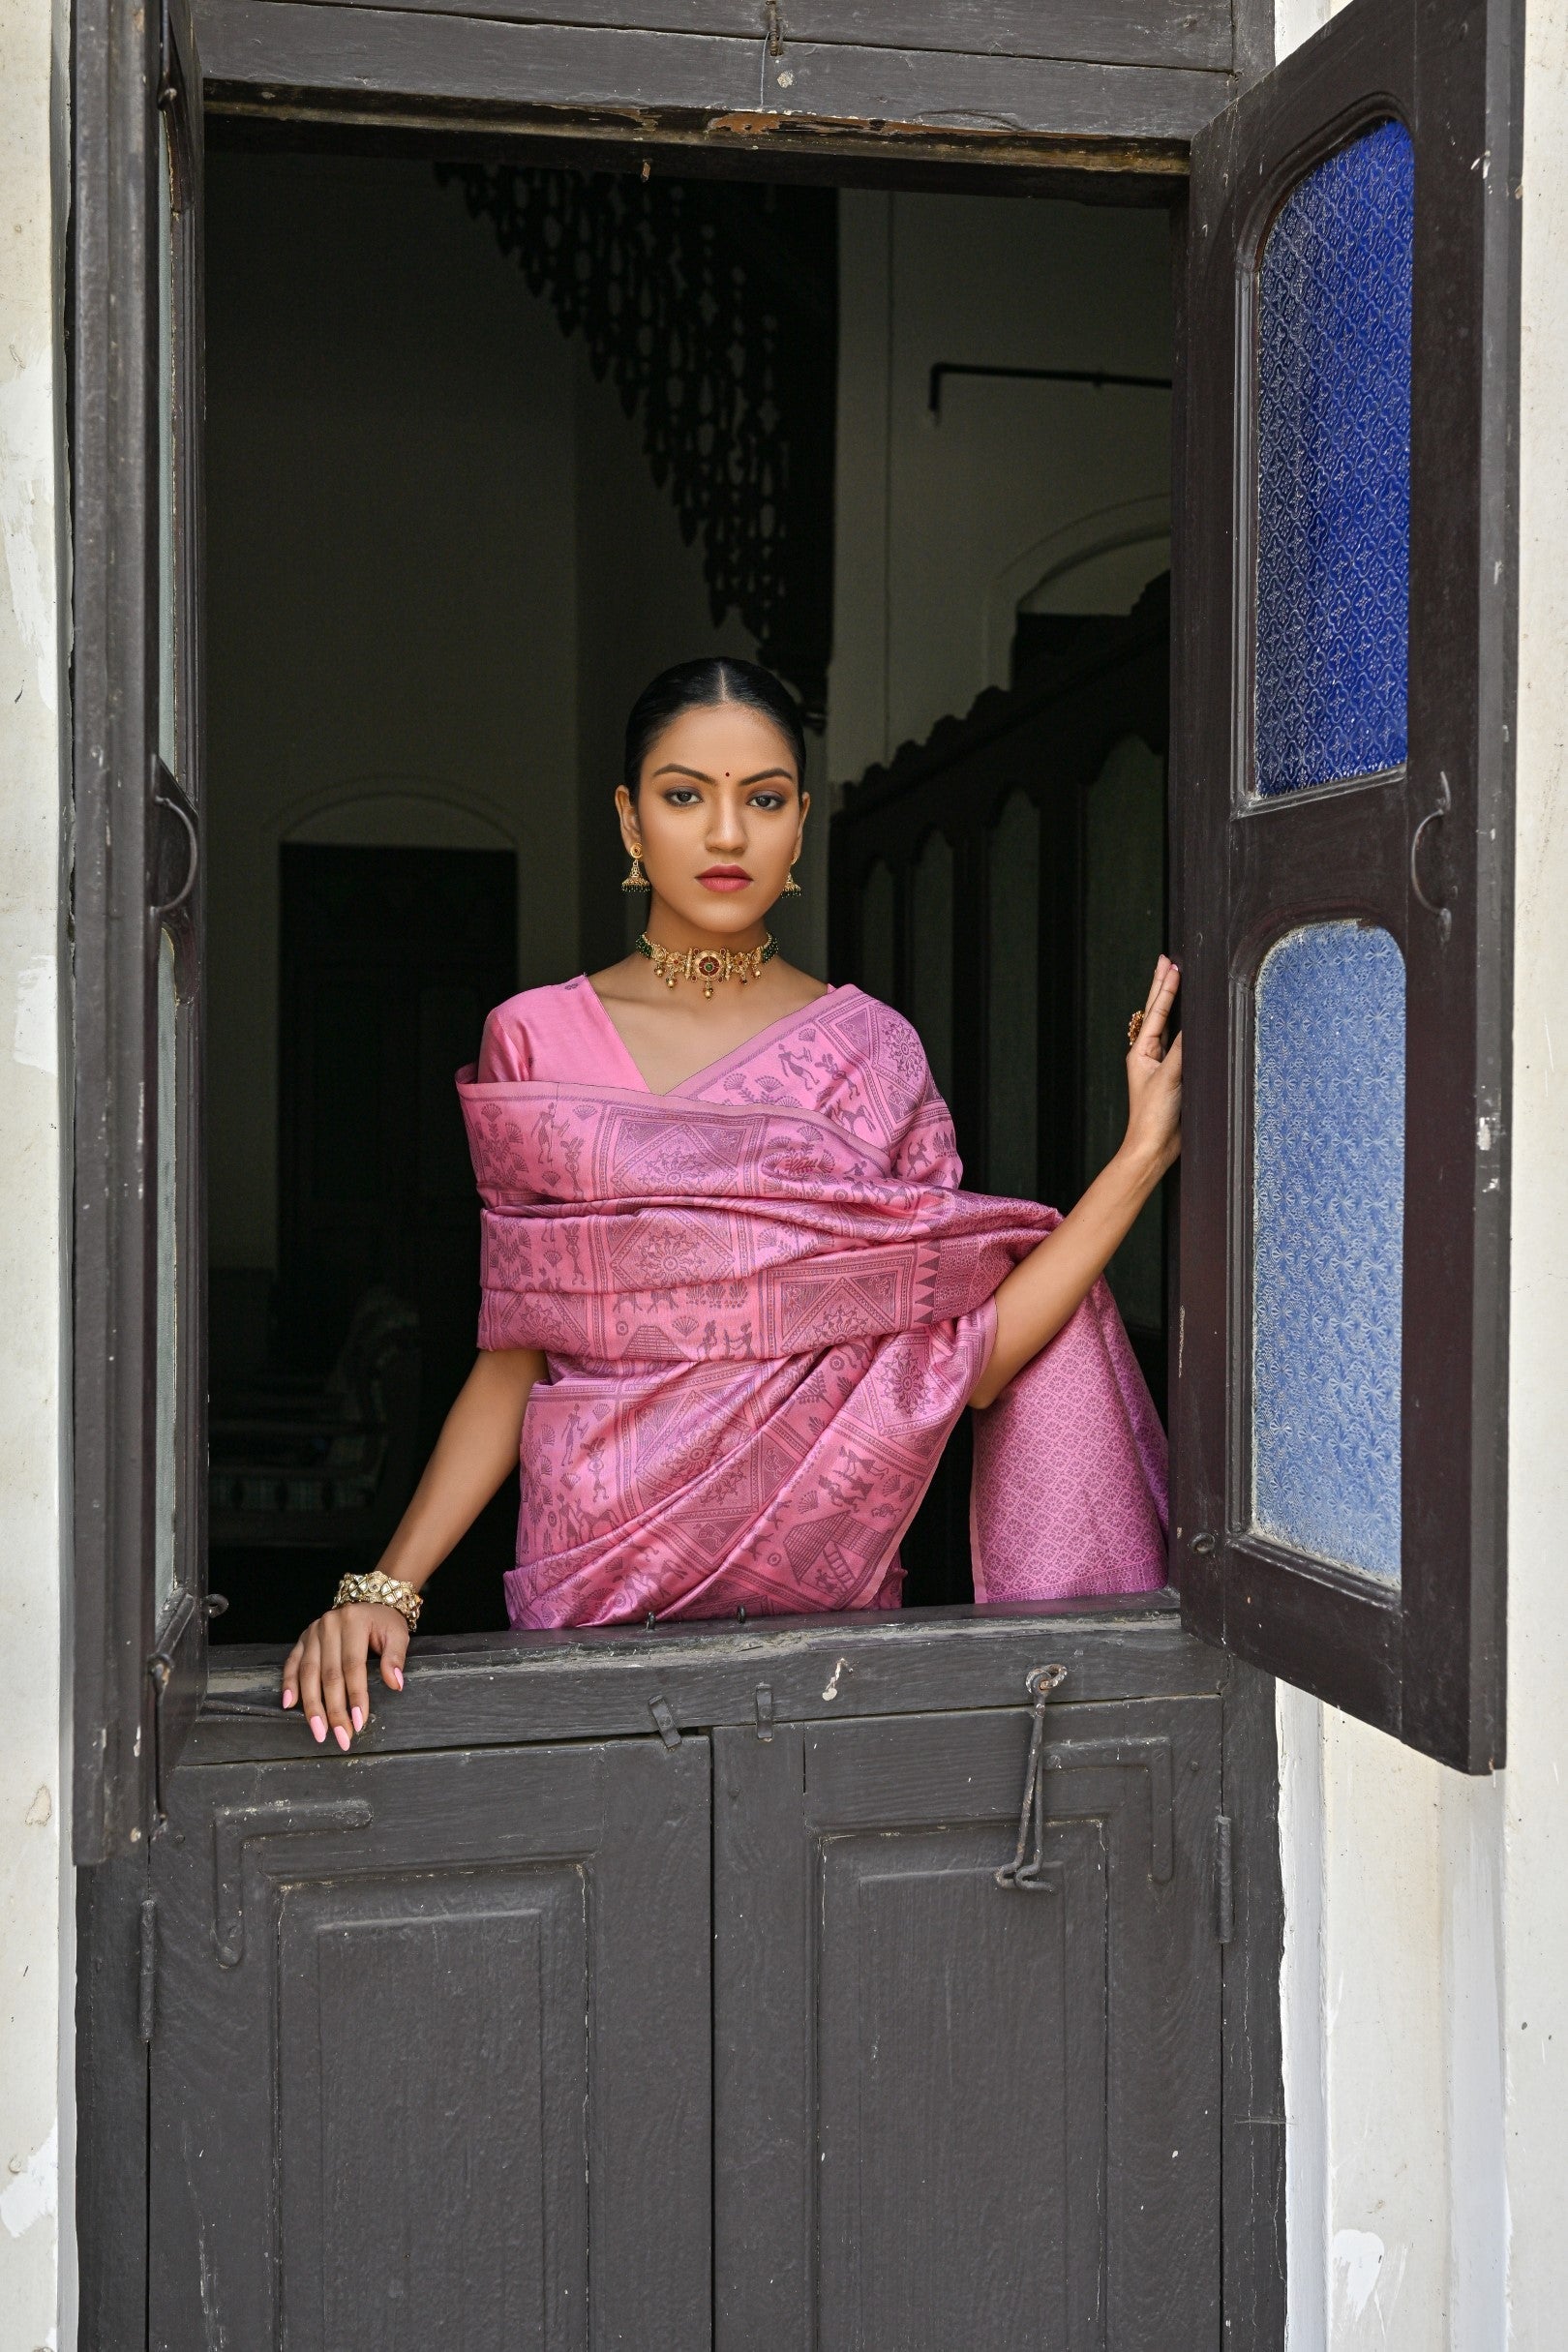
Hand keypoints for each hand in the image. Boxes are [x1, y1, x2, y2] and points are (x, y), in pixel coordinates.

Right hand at [281, 1602, 408, 1748]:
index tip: (359, 1722)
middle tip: (340, 1737)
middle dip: (334, 1710)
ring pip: (308, 1673)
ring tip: (319, 1731)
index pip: (353, 1666)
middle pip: (328, 1675)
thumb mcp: (397, 1634)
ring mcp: (312, 1632)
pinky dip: (289, 1683)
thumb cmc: (384, 1622)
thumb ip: (395, 1658)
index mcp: (353, 1622)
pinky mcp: (303, 1639)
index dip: (355, 1696)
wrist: (369, 1600)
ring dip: (312, 1706)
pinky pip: (292, 1663)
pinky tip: (289, 1704)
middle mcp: (329, 1625)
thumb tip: (395, 1684)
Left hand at [1123, 955, 1181, 1180]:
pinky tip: (1192, 1021)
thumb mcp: (1168, 1077)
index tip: (1171, 964)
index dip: (1165, 987)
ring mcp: (1162, 1065)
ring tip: (1175, 980)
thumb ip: (1181, 1049)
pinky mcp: (1176, 1077)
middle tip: (1167, 960)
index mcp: (1141, 1052)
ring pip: (1170, 1027)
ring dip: (1173, 1004)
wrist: (1154, 1148)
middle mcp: (1150, 1055)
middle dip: (1164, 986)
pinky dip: (1186, 1029)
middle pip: (1159, 1013)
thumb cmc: (1154, 1116)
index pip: (1156, 1012)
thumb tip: (1192, 1026)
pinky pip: (1182, 1046)